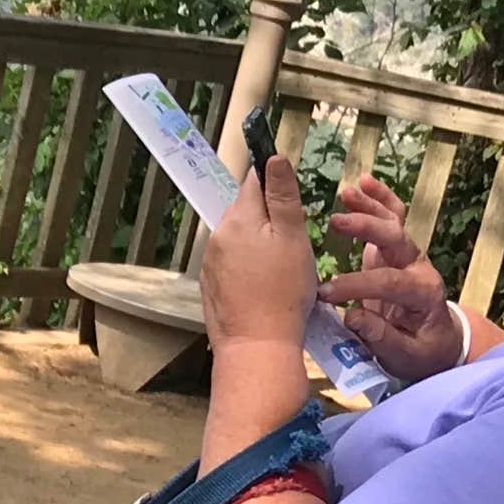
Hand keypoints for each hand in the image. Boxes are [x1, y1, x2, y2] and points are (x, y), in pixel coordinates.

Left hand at [197, 152, 319, 357]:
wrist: (257, 347)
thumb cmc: (283, 293)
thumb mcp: (293, 238)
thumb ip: (282, 196)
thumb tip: (273, 157)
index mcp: (238, 219)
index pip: (253, 182)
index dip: (274, 186)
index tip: (290, 201)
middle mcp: (218, 236)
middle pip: (245, 210)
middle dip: (268, 219)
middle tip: (291, 245)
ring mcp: (211, 263)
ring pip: (238, 238)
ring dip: (258, 244)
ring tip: (280, 270)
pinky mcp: (211, 286)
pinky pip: (231, 264)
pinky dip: (247, 267)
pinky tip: (264, 286)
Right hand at [320, 174, 460, 381]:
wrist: (439, 343)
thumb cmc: (421, 353)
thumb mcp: (405, 356)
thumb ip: (381, 337)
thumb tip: (352, 317)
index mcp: (424, 295)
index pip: (389, 283)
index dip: (357, 286)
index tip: (326, 294)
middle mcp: (420, 269)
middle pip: (396, 240)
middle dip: (367, 229)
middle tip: (336, 223)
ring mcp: (410, 256)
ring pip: (394, 223)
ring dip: (370, 206)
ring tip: (347, 193)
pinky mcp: (399, 251)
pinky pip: (394, 219)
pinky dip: (381, 199)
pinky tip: (364, 182)